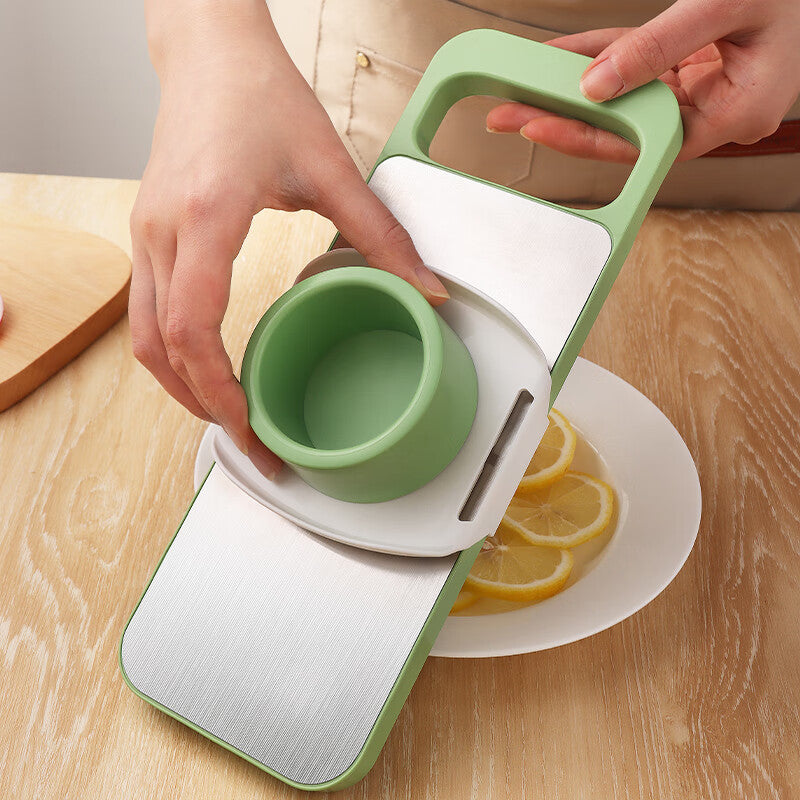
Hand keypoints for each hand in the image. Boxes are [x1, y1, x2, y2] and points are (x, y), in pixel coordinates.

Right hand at [129, 1, 447, 477]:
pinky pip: (146, 313)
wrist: (211, 51)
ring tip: (229, 417)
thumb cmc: (259, 94)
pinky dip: (175, 354)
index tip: (254, 431)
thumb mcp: (331, 167)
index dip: (221, 394)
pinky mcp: (149, 233)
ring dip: (182, 387)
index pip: (195, 331)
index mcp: (206, 218)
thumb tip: (427, 292)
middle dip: (204, 408)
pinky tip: (209, 366)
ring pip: (144, 338)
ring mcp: (147, 234)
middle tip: (251, 443)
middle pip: (161, 351)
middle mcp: (162, 232)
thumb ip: (382, 235)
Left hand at [487, 0, 799, 161]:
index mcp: (735, 114)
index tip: (541, 126)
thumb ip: (660, 44)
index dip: (590, 137)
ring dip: (572, 90)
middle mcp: (714, 110)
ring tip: (521, 91)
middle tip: (511, 116)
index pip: (646, 141)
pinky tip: (557, 59)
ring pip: (623, 97)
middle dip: (565, 119)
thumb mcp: (726, 3)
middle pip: (625, 126)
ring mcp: (700, 89)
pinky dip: (597, 59)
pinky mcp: (688, 66)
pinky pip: (634, 65)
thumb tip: (595, 83)